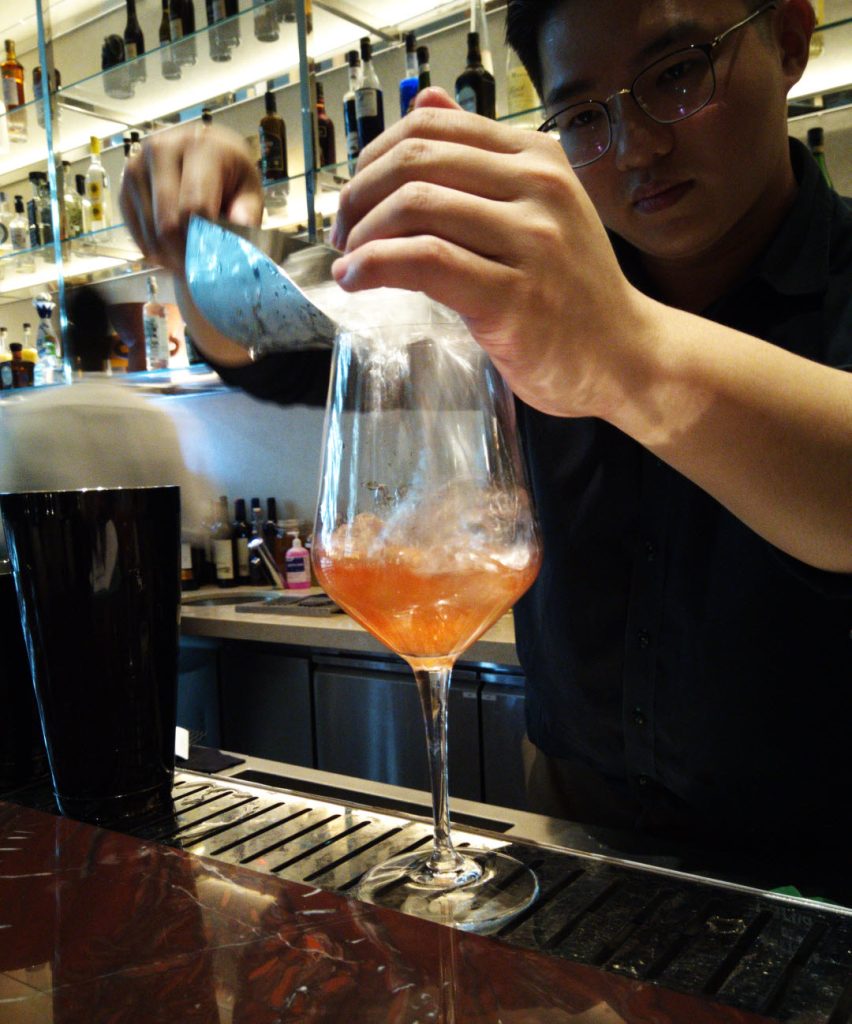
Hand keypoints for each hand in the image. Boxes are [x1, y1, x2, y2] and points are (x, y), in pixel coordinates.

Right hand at [119, 123, 263, 279]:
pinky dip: (155, 251)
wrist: (201, 149)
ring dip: (170, 258)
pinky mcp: (123, 187)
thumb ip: (248, 212)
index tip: (214, 264)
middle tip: (200, 273)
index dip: (204, 244)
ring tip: (189, 262)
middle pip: (167, 224)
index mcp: (198, 148)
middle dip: (185, 256)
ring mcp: (137, 169)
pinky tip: (172, 251)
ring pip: (150, 233)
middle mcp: (161, 151)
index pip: (195, 207)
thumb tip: (236, 236)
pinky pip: (136, 234)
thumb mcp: (249, 187)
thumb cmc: (229, 171)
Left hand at [330, 88, 650, 418]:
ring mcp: (530, 241)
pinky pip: (425, 261)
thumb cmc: (572, 291)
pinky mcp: (514, 297)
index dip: (375, 154)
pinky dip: (376, 266)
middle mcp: (538, 188)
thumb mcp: (538, 208)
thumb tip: (428, 100)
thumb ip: (482, 159)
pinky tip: (356, 280)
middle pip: (416, 158)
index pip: (434, 125)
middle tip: (342, 231)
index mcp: (538, 158)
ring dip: (362, 234)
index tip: (356, 194)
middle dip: (359, 193)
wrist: (625, 355)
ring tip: (348, 260)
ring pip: (415, 206)